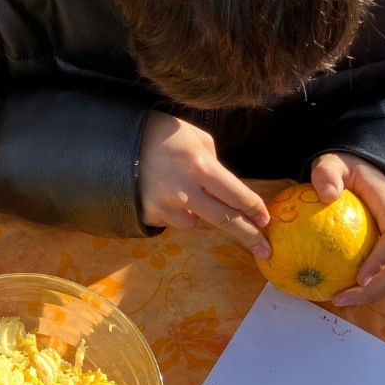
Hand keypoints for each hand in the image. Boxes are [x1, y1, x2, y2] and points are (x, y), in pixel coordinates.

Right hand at [138, 111, 270, 255]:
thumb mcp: (196, 137)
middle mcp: (185, 189)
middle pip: (225, 220)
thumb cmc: (162, 133)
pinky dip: (174, 211)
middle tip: (265, 252)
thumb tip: (224, 188)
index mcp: (201, 166)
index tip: (266, 221)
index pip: (237, 195)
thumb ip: (214, 163)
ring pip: (195, 223)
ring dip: (198, 213)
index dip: (255, 209)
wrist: (118, 139)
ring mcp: (165, 204)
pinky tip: (164, 193)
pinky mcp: (149, 213)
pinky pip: (172, 220)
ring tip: (182, 190)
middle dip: (249, 236)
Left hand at [309, 152, 384, 305]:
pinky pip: (378, 270)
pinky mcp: (382, 246)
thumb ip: (326, 173)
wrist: (359, 168)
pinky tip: (335, 289)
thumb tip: (326, 194)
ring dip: (371, 292)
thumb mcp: (331, 162)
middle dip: (377, 288)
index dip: (383, 259)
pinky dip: (362, 285)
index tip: (359, 276)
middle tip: (342, 298)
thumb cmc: (343, 167)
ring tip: (338, 300)